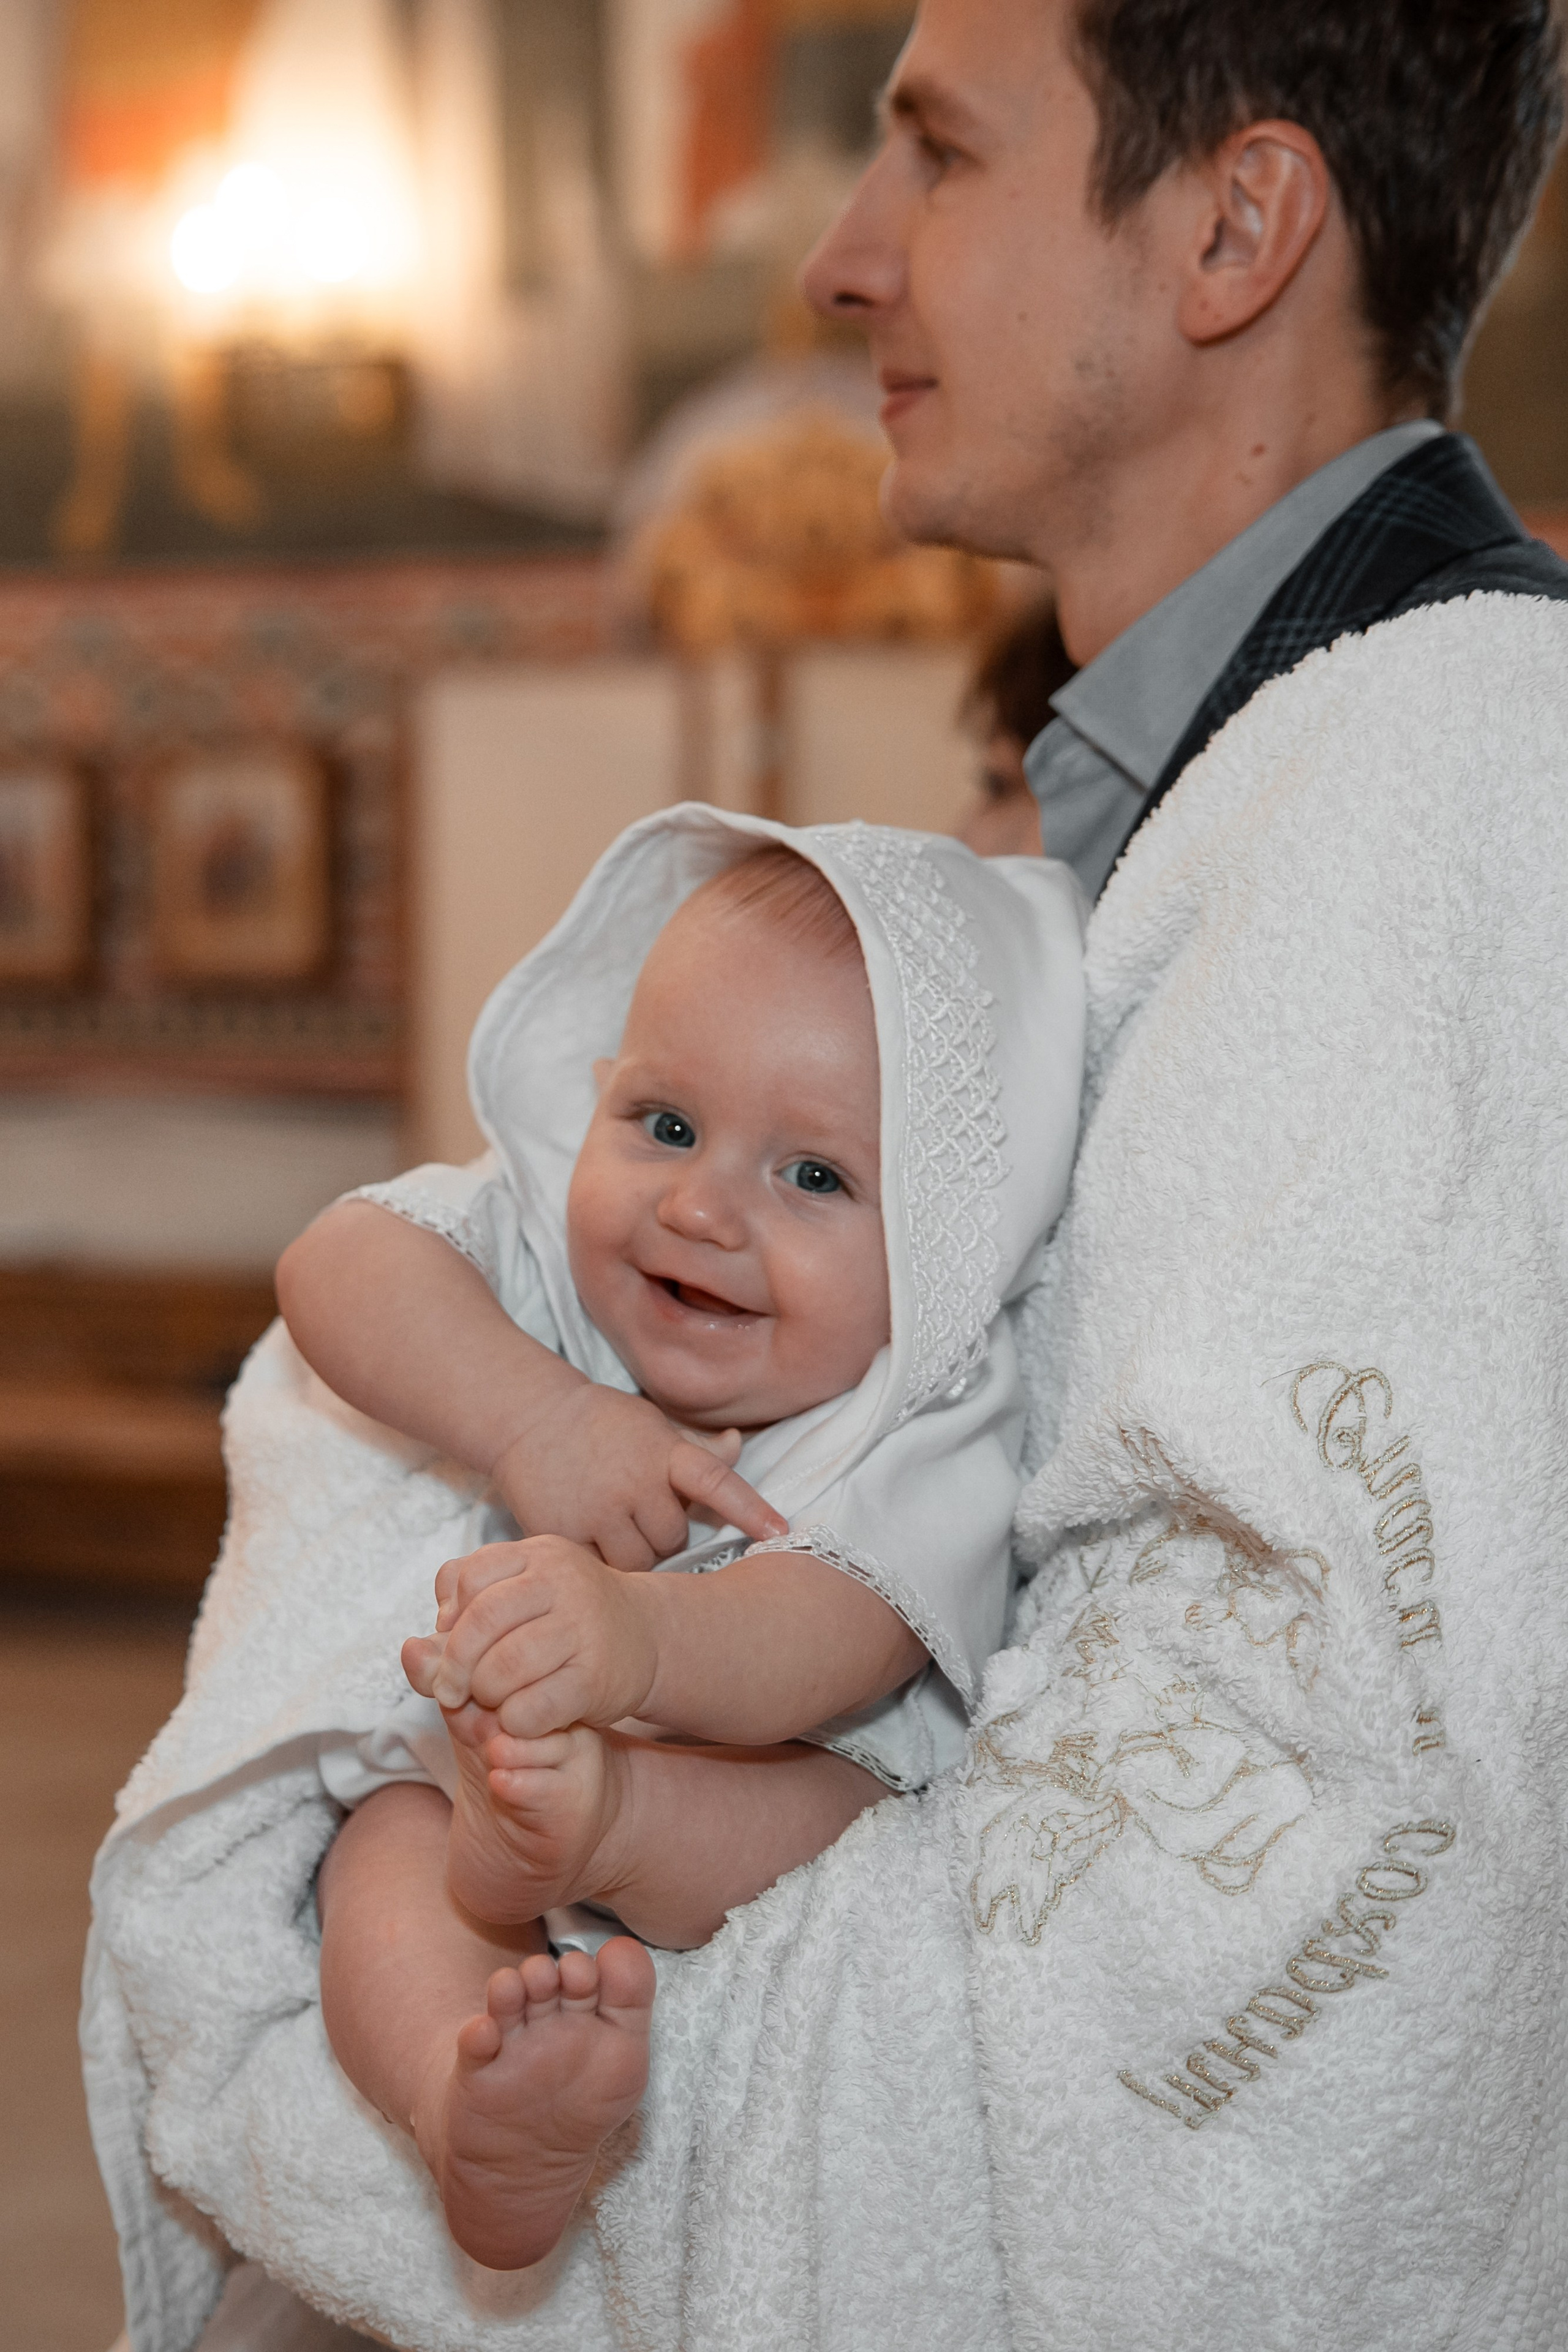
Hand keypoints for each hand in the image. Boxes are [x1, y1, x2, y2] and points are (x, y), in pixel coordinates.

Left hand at [402, 1536, 660, 1739]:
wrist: (644, 1636)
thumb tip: (413, 1651)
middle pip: (482, 1620)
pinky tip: (520, 1718)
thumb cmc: (565, 1619)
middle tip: (451, 1690)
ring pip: (504, 1667)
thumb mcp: (518, 1600)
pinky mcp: (596, 1677)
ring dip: (484, 1695)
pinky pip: (533, 1708)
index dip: (449, 1615)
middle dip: (455, 1664)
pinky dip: (514, 1721)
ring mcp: (584, 1628)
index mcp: (538, 1555)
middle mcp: (563, 1582)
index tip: (450, 1642)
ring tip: (490, 1701)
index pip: (469, 1575)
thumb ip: (460, 1619)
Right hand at [490, 1381, 784, 1570]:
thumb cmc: (599, 1422)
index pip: (716, 1481)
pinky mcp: (564, 1534)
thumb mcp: (651, 1424)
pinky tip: (588, 1535)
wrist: (527, 1418)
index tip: (780, 1532)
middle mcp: (634, 1482)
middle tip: (638, 1509)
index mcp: (663, 1452)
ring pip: (640, 1562)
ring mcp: (598, 1510)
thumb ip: (695, 1447)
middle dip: (662, 1532)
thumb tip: (737, 1445)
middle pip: (674, 1538)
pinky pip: (600, 1570)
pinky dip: (600, 1561)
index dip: (750, 1509)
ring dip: (635, 1553)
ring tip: (614, 1524)